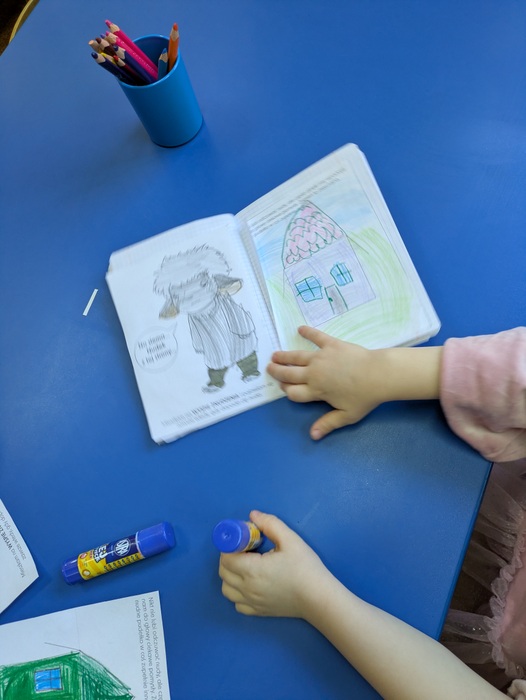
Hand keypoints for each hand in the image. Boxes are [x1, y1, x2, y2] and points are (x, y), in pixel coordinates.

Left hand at [219, 510, 331, 617]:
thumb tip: (252, 515)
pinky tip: (250, 585)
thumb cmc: (305, 567)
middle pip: (223, 572)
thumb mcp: (290, 539)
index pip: (226, 557)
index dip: (231, 546)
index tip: (244, 541)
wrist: (318, 597)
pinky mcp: (257, 612)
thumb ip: (270, 524)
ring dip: (230, 576)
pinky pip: (237, 603)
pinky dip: (238, 593)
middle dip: (229, 557)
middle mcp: (247, 588)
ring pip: (227, 589)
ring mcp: (251, 603)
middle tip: (246, 550)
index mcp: (252, 570)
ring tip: (247, 567)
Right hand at [267, 326, 382, 438]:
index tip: (282, 388)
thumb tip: (312, 435)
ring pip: (297, 357)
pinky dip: (308, 332)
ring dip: (285, 356)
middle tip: (269, 368)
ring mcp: (321, 357)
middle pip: (290, 374)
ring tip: (275, 355)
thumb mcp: (346, 415)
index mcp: (316, 391)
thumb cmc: (364, 397)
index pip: (293, 392)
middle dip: (278, 371)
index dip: (286, 390)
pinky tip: (300, 328)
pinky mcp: (331, 344)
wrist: (378, 374)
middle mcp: (313, 373)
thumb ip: (328, 424)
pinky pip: (317, 337)